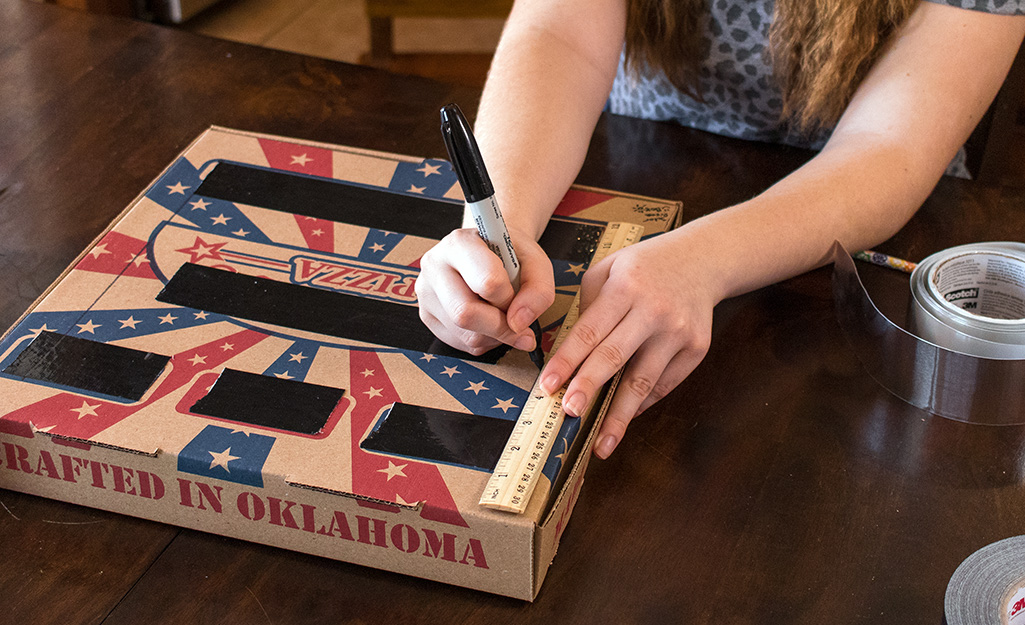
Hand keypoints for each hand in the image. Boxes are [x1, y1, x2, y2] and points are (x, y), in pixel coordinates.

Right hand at [415, 227, 554, 354]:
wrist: (489, 251)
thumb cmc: (510, 255)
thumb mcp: (535, 262)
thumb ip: (537, 291)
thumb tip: (519, 325)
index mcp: (460, 244)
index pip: (486, 282)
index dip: (509, 298)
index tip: (516, 295)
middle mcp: (435, 265)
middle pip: (465, 314)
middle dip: (500, 326)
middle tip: (517, 321)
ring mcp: (426, 293)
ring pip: (465, 334)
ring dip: (496, 335)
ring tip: (502, 315)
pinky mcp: (427, 315)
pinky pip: (461, 343)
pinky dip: (485, 341)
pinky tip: (489, 321)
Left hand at [538, 231, 718, 458]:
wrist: (703, 259)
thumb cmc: (645, 266)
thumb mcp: (609, 269)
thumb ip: (588, 306)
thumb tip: (571, 352)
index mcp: (626, 287)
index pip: (589, 330)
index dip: (567, 361)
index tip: (547, 385)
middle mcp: (654, 310)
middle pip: (615, 356)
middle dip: (589, 387)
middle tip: (568, 413)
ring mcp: (678, 332)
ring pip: (643, 381)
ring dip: (619, 415)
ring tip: (601, 443)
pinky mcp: (696, 349)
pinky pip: (663, 384)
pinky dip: (641, 403)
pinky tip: (624, 418)